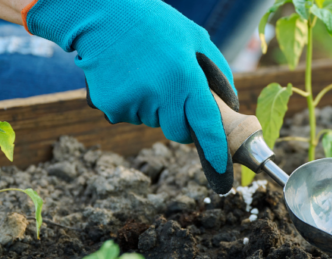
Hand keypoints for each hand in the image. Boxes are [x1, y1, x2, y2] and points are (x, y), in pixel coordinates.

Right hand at [24, 0, 238, 192]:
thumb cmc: (156, 25)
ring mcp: (133, 103)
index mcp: (185, 76)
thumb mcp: (196, 39)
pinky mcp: (111, 106)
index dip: (215, 149)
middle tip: (171, 89)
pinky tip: (126, 77)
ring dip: (154, 107)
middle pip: (178, 132)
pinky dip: (131, 103)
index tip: (223, 169)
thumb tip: (229, 106)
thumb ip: (218, 74)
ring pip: (152, 122)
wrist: (103, 16)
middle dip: (180, 120)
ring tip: (145, 72)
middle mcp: (160, 94)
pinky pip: (130, 116)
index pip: (205, 124)